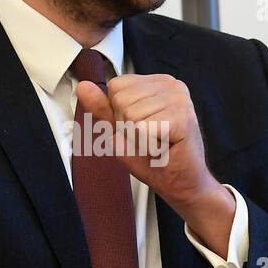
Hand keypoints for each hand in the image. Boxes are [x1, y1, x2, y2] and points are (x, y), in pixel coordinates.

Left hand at [75, 74, 229, 235]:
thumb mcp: (121, 131)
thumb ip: (103, 108)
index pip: (116, 86)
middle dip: (128, 127)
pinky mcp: (184, 117)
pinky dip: (149, 146)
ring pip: (131, 114)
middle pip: (121, 99)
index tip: (142, 128)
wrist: (181, 185)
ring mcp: (180, 99)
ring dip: (139, 139)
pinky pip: (143, 129)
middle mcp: (172, 85)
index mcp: (158, 82)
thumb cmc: (155, 158)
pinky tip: (165, 147)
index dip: (119, 115)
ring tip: (158, 143)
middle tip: (151, 139)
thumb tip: (83, 86)